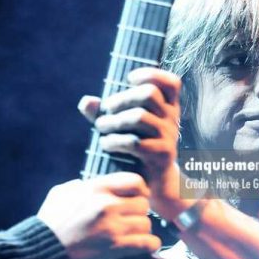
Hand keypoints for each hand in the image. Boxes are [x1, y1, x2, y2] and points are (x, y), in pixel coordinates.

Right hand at [37, 173, 160, 258]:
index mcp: (97, 188)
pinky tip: (146, 246)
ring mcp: (113, 226)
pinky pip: (147, 243)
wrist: (43, 253)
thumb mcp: (61, 193)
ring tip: (134, 234)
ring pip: (146, 223)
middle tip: (132, 219)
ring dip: (142, 230)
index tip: (138, 197)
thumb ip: (79, 185)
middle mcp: (108, 204)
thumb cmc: (50, 223)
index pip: (136, 181)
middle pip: (143, 204)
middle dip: (139, 212)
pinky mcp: (116, 247)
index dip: (141, 189)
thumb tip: (88, 184)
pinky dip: (150, 245)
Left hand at [78, 67, 188, 219]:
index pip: (170, 82)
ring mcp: (168, 136)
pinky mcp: (161, 155)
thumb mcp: (124, 128)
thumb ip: (104, 113)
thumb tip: (87, 101)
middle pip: (149, 94)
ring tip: (100, 128)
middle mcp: (172, 119)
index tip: (129, 79)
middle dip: (121, 99)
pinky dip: (114, 141)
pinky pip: (134, 142)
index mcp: (167, 108)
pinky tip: (105, 144)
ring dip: (113, 121)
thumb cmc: (137, 150)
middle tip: (106, 110)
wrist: (156, 184)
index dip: (151, 74)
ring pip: (139, 117)